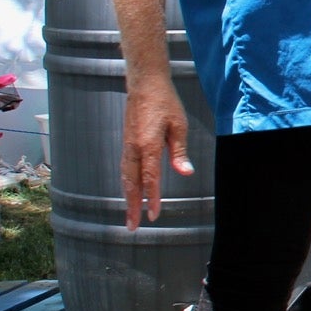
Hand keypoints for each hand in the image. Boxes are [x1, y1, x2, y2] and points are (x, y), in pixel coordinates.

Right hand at [121, 73, 192, 229]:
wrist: (145, 84)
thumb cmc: (165, 103)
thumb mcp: (178, 125)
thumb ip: (179, 151)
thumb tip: (185, 172)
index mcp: (147, 145)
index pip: (150, 178)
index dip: (152, 198)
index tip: (154, 215)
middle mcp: (134, 148)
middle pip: (131, 183)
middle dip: (132, 206)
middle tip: (132, 226)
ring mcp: (128, 146)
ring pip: (125, 177)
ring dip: (127, 197)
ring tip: (129, 215)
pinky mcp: (127, 143)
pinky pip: (125, 168)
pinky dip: (126, 184)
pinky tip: (130, 192)